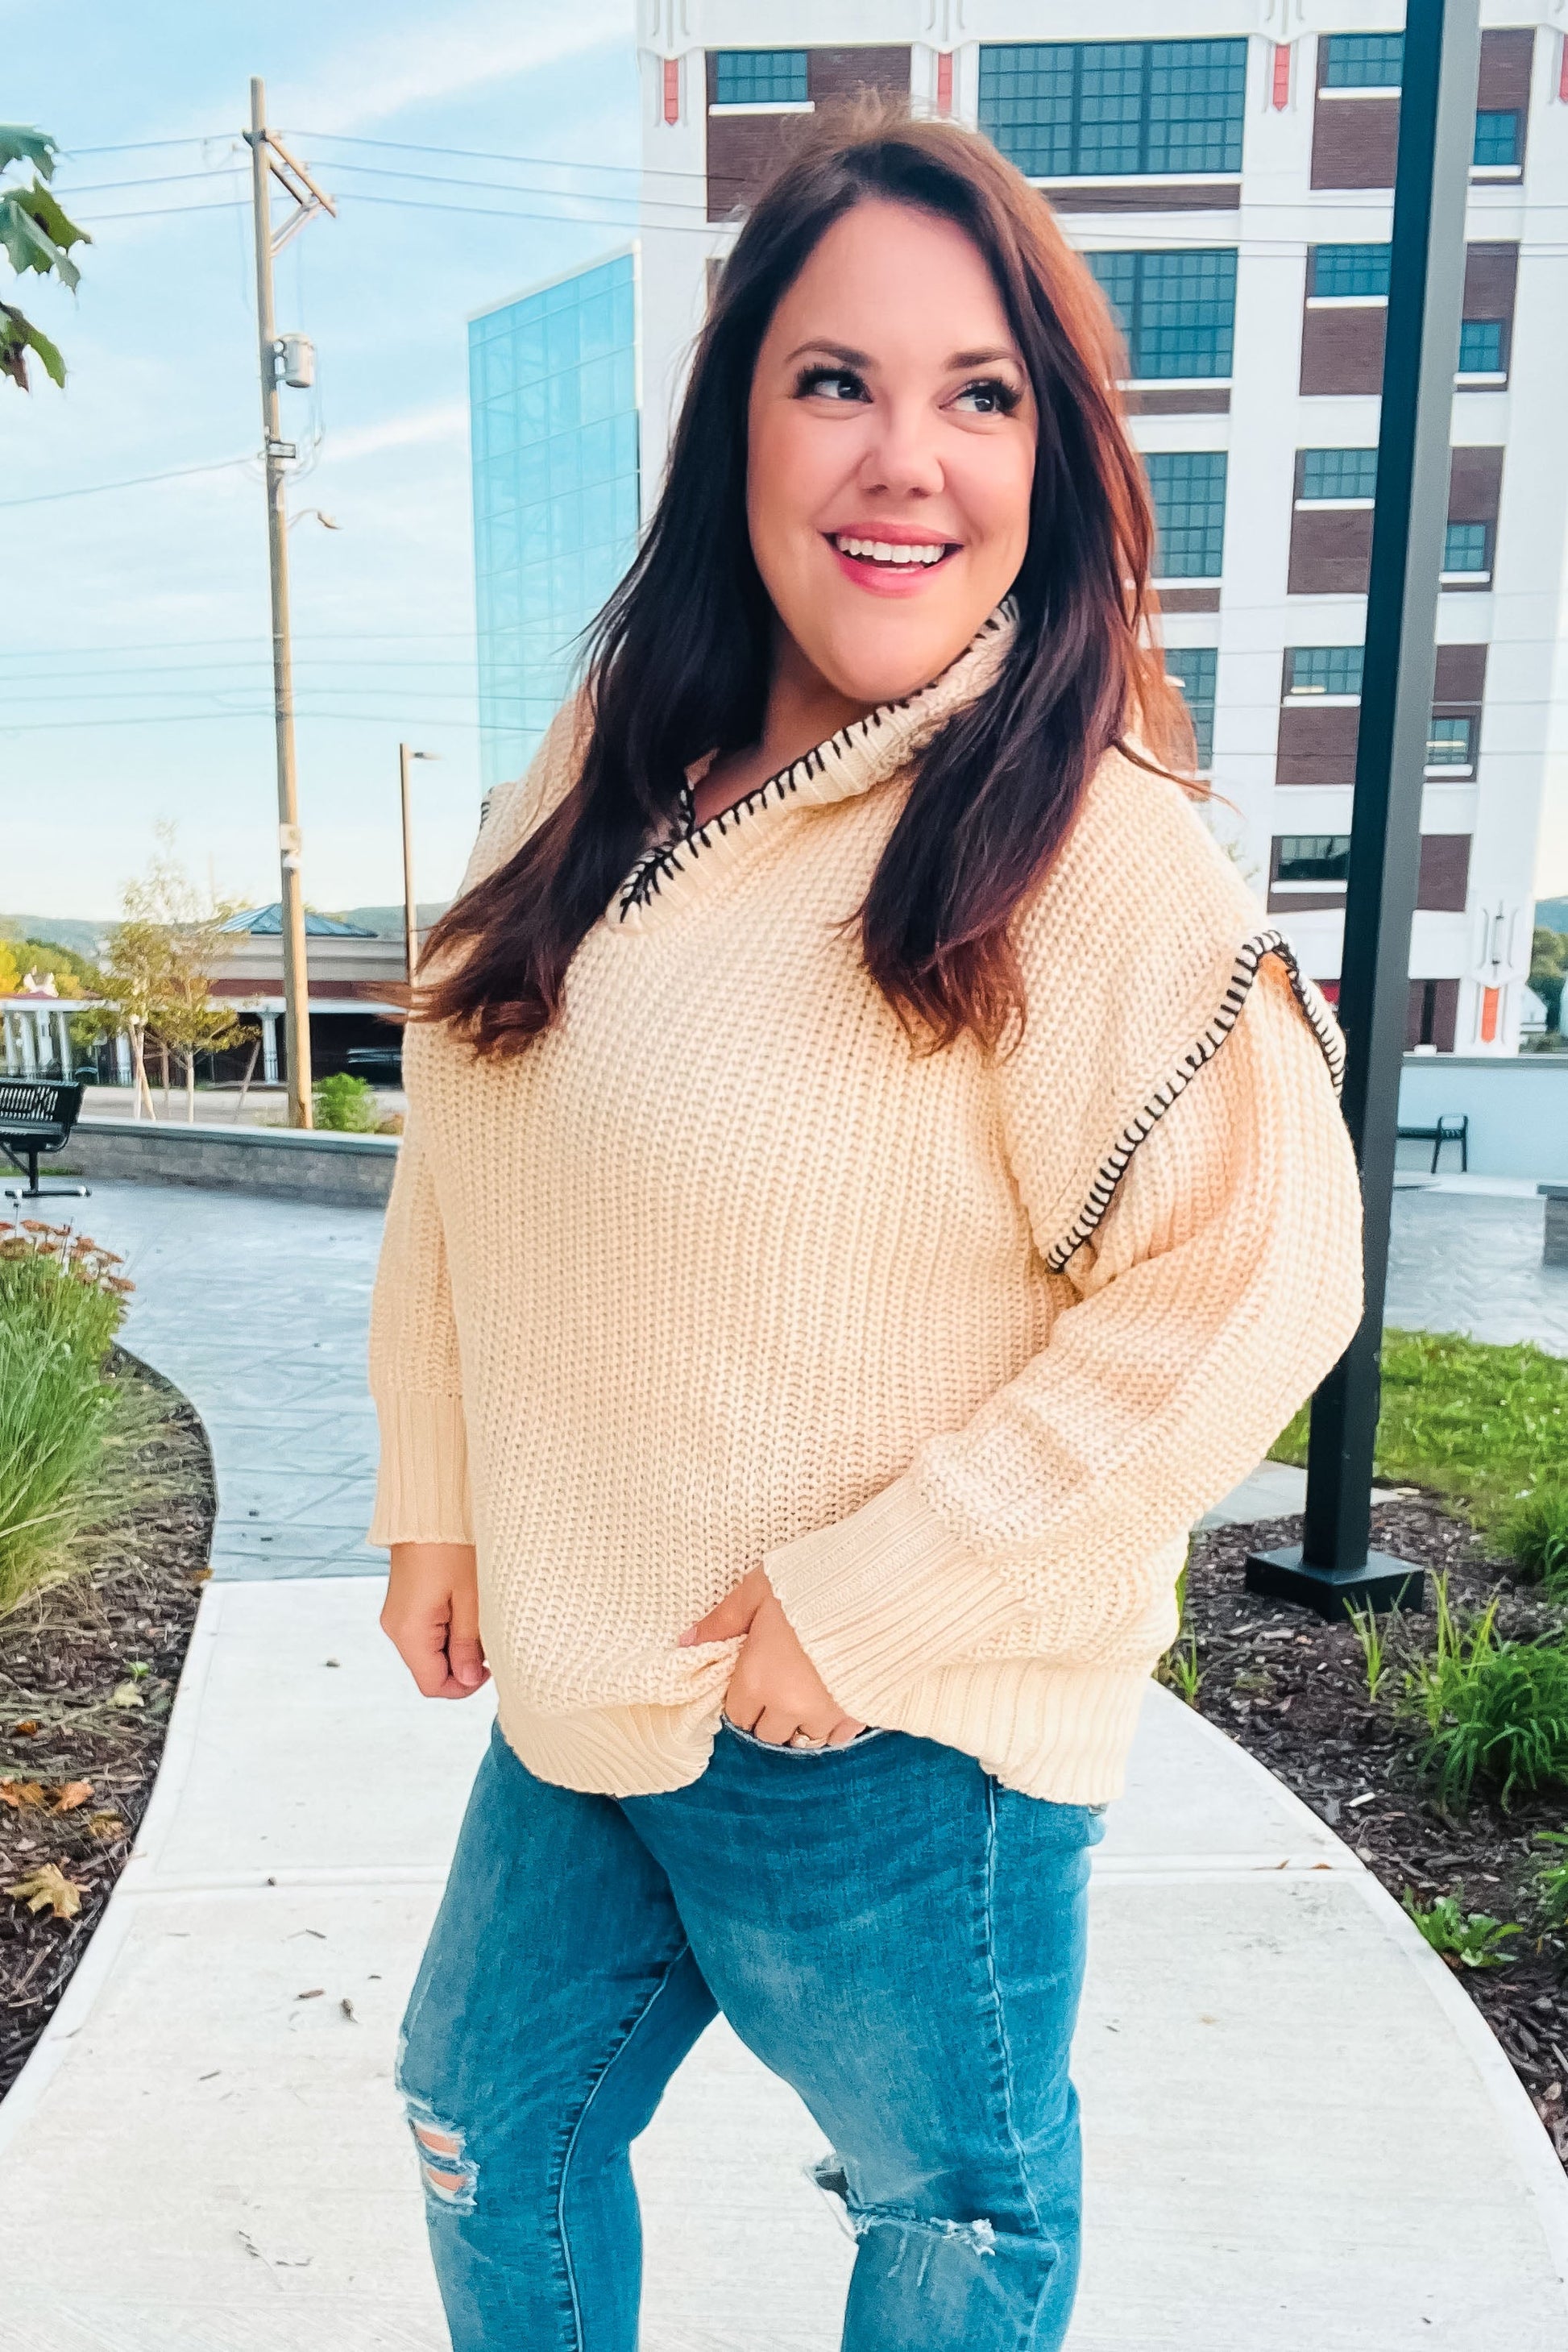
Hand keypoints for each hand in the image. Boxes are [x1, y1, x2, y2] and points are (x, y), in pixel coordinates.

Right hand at [382, 1543, 489, 1698]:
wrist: (428, 1510)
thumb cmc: (454, 1547)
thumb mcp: (471, 1597)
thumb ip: (469, 1643)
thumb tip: (469, 1680)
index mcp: (409, 1631)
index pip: (433, 1685)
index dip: (463, 1686)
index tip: (490, 1668)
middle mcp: (396, 1628)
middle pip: (430, 1670)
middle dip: (462, 1663)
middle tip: (489, 1636)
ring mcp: (397, 1616)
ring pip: (430, 1652)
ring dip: (457, 1645)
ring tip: (478, 1616)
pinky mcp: (404, 1605)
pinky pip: (426, 1633)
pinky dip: (448, 1630)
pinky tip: (465, 1607)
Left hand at [680, 1567, 865, 1747]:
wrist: (879, 1588)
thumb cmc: (813, 1584)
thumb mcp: (758, 1590)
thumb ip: (723, 1619)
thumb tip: (687, 1642)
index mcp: (758, 1679)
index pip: (737, 1715)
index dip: (743, 1698)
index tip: (753, 1678)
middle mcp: (789, 1706)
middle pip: (769, 1734)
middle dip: (769, 1715)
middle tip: (779, 1685)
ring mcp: (826, 1713)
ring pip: (804, 1739)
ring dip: (801, 1723)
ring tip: (807, 1694)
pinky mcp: (859, 1712)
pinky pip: (839, 1737)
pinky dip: (833, 1726)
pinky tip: (835, 1700)